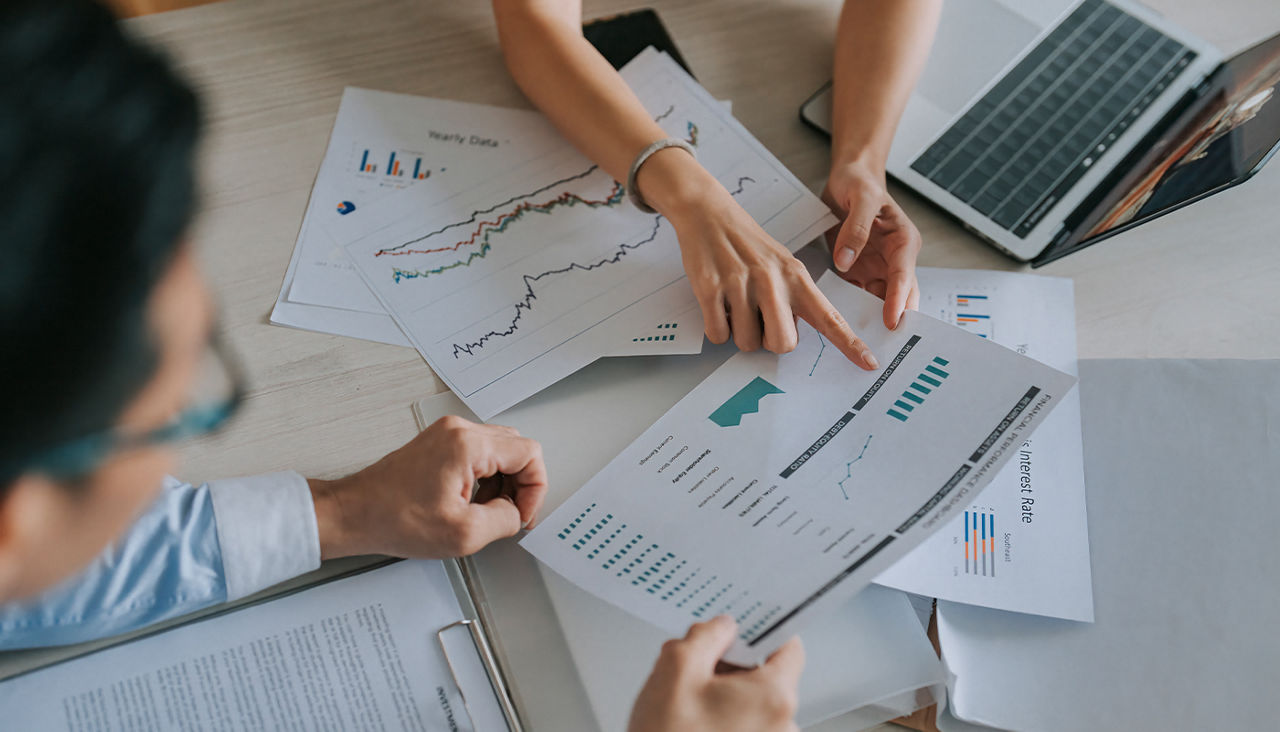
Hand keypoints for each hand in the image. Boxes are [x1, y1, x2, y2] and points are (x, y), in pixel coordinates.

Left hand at [309, 416, 547, 559]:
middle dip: (519, 486)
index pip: (529, 454)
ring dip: (502, 483)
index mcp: (468, 444)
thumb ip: (505, 520)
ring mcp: (447, 434)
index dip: (534, 489)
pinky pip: (478, 455)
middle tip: (508, 514)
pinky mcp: (439, 443)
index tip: (521, 514)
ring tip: (483, 511)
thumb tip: (516, 513)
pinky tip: (469, 503)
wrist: (355, 513)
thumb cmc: (395, 519)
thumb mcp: (464, 534)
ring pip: (499, 451)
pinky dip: (484, 479)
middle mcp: (459, 430)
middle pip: (516, 449)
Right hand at [628, 616, 804, 731]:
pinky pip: (747, 730)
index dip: (762, 632)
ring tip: (687, 707)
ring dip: (725, 698)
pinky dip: (725, 723)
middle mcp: (784, 726)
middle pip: (767, 677)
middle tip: (695, 670)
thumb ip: (704, 637)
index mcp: (773, 697)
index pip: (790, 647)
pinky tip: (693, 726)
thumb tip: (720, 627)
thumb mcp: (674, 671)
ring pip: (754, 706)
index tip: (741, 629)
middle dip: (731, 668)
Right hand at [638, 149, 878, 369]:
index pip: (829, 317)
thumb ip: (793, 299)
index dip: (850, 344)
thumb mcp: (782, 264)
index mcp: (796, 276)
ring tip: (734, 304)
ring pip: (746, 342)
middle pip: (782, 344)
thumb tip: (789, 337)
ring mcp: (740, 285)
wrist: (709, 213)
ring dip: (739, 333)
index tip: (870, 364)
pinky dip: (717, 329)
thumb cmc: (747, 244)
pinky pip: (718, 334)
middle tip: (759, 319)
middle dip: (768, 341)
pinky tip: (717, 304)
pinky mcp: (710, 288)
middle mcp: (772, 281)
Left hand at [822, 160, 921, 329]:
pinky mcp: (860, 270)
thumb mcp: (861, 198)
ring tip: (863, 345)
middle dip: (893, 320)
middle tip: (884, 347)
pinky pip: (858, 294)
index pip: (903, 276)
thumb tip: (846, 262)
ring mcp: (878, 267)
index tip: (892, 322)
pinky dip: (852, 311)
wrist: (849, 177)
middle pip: (898, 296)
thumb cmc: (860, 183)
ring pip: (878, 301)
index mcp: (903, 241)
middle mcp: (894, 259)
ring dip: (872, 320)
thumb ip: (856, 230)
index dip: (898, 300)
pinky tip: (842, 327)